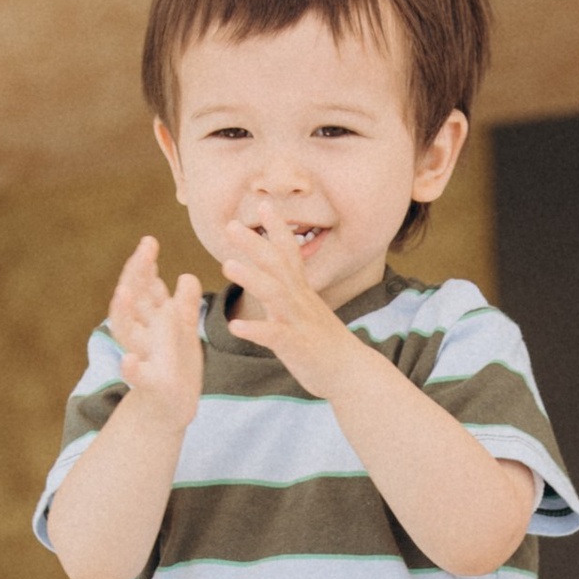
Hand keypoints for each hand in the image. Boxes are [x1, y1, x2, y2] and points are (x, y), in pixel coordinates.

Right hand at [105, 233, 206, 442]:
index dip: (144, 265)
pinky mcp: (150, 384)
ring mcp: (142, 357)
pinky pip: (138, 376)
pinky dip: (132, 368)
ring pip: (126, 332)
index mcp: (149, 320)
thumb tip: (185, 275)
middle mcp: (140, 334)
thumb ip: (182, 304)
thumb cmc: (175, 368)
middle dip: (135, 276)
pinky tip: (129, 361)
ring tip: (124, 293)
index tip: (149, 241)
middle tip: (144, 253)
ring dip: (123, 313)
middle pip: (131, 300)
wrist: (172, 409)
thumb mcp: (183, 332)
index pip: (143, 286)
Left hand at [218, 199, 355, 386]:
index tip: (264, 205)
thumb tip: (263, 277)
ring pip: (275, 294)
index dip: (278, 228)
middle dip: (255, 244)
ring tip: (226, 264)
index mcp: (302, 292)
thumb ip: (282, 293)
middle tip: (231, 225)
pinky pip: (275, 336)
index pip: (289, 254)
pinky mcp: (298, 347)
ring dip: (251, 277)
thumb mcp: (304, 312)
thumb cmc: (325, 344)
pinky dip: (255, 331)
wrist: (352, 373)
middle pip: (277, 265)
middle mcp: (301, 301)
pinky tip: (235, 327)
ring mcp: (300, 322)